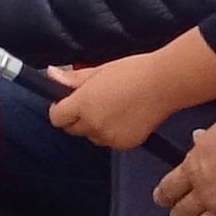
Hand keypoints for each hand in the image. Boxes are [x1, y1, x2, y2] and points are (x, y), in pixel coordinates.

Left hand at [47, 38, 213, 152]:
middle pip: (72, 129)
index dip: (59, 108)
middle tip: (92, 100)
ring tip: (112, 106)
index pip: (56, 117)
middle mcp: (93, 124)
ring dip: (94, 126)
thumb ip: (73, 79)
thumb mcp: (100, 70)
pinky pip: (109, 141)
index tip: (67, 100)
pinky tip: (125, 116)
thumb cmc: (134, 72)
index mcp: (83, 104)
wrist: (165, 84)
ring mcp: (109, 137)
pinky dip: (112, 132)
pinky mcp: (124, 144)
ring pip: (91, 136)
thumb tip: (50, 75)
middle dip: (76, 117)